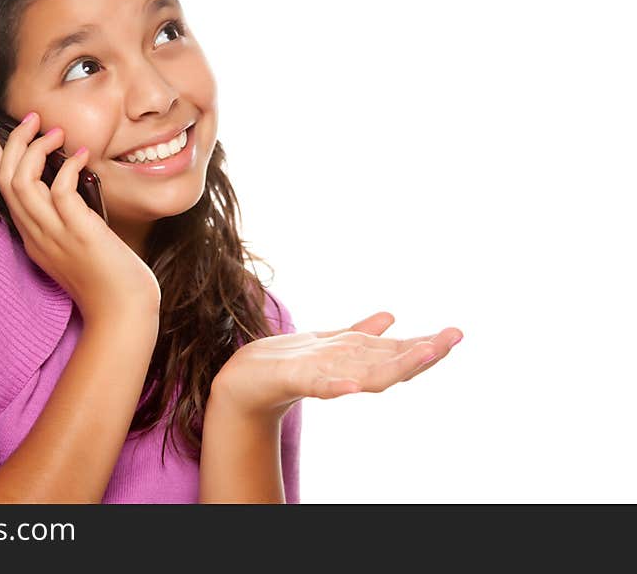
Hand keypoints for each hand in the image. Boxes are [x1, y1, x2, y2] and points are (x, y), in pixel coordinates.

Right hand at [0, 112, 160, 324]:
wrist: (122, 313)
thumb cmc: (108, 282)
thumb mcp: (77, 249)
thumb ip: (68, 224)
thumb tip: (74, 192)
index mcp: (34, 239)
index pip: (4, 193)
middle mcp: (38, 236)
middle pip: (8, 181)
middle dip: (14, 144)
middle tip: (31, 120)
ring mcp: (56, 235)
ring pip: (23, 183)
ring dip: (35, 150)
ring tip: (55, 132)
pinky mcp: (79, 234)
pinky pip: (61, 192)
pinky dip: (67, 168)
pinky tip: (81, 156)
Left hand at [210, 311, 462, 419]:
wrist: (248, 379)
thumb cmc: (290, 362)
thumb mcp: (329, 341)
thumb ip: (361, 332)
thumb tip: (391, 317)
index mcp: (355, 359)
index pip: (397, 352)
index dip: (427, 344)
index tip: (456, 333)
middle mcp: (346, 370)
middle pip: (390, 363)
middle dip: (422, 353)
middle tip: (453, 340)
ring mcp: (324, 376)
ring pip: (365, 374)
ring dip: (393, 366)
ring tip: (422, 354)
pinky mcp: (296, 380)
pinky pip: (319, 385)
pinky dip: (337, 386)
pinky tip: (353, 385)